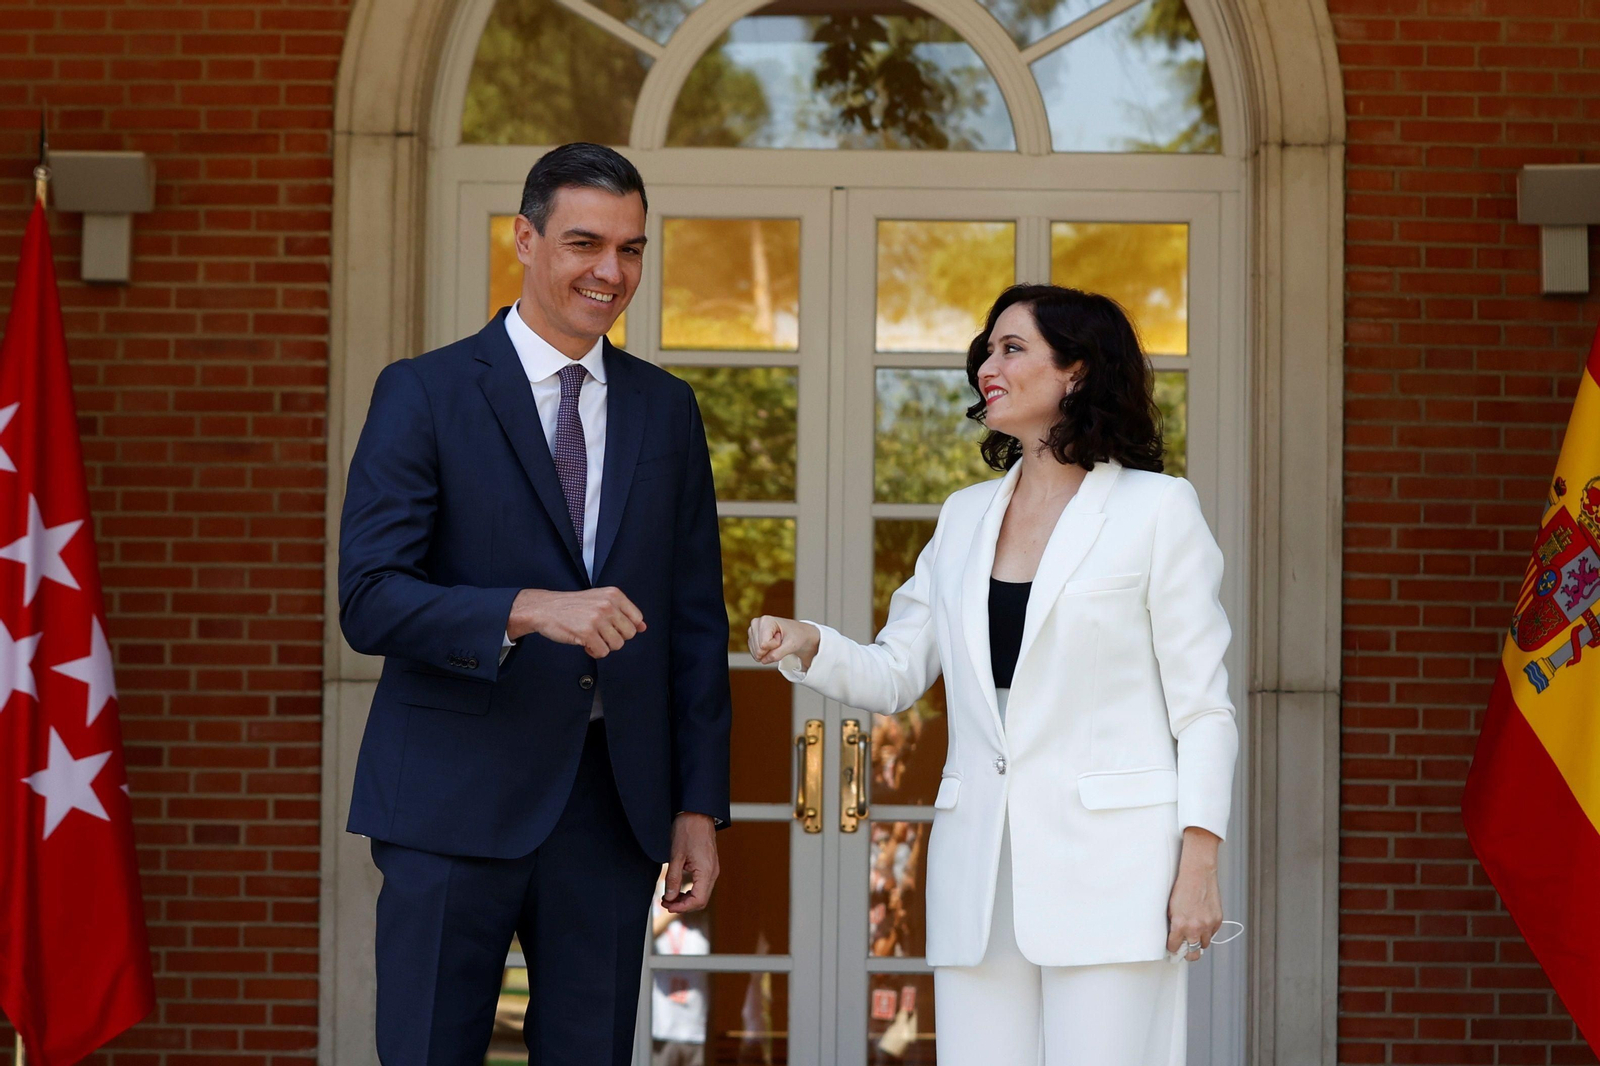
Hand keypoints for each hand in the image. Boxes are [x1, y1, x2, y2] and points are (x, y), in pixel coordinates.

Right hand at [508, 587, 645, 657]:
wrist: (544, 608)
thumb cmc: (572, 606)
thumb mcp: (600, 600)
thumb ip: (622, 612)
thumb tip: (643, 627)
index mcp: (613, 595)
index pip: (636, 618)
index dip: (625, 628)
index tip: (611, 626)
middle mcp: (607, 605)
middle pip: (629, 634)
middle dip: (615, 638)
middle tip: (600, 633)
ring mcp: (597, 619)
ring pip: (617, 645)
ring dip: (604, 646)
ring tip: (592, 637)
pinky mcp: (587, 633)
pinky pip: (602, 652)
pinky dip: (594, 652)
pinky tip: (585, 643)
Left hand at [662, 813, 718, 913]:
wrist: (697, 813)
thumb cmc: (688, 830)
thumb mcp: (676, 856)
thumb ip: (673, 879)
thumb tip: (670, 897)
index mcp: (706, 871)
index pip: (698, 900)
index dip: (682, 907)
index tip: (668, 905)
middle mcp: (713, 872)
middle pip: (701, 900)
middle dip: (683, 905)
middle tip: (666, 902)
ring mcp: (713, 869)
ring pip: (702, 893)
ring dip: (686, 898)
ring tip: (670, 896)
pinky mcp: (710, 865)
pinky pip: (702, 885)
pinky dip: (691, 890)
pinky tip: (679, 888)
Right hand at [747, 615, 820, 669]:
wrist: (799, 635)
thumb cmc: (797, 636)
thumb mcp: (792, 645)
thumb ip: (778, 654)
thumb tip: (763, 660)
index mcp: (766, 621)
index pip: (764, 645)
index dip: (776, 645)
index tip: (782, 637)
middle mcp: (756, 624)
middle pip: (759, 649)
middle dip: (771, 649)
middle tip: (780, 640)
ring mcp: (753, 631)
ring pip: (756, 653)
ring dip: (769, 652)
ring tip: (777, 641)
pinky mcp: (752, 639)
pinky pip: (755, 654)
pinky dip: (765, 654)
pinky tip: (771, 645)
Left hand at [1166, 826, 1222, 961]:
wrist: (1197, 874)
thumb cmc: (1182, 888)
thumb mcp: (1171, 908)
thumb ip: (1174, 925)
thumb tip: (1174, 936)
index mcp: (1180, 925)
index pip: (1175, 948)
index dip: (1173, 949)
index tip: (1173, 949)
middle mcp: (1195, 928)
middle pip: (1193, 954)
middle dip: (1188, 954)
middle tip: (1185, 951)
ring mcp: (1208, 925)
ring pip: (1204, 944)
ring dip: (1199, 942)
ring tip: (1194, 934)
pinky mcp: (1218, 920)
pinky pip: (1213, 933)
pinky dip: (1208, 931)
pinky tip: (1202, 922)